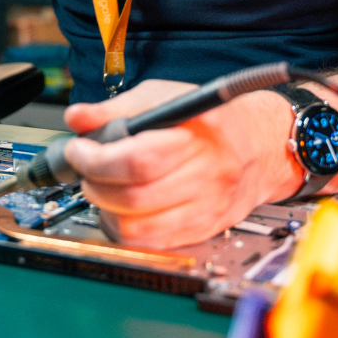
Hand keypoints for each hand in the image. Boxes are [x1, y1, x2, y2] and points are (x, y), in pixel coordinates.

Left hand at [63, 79, 301, 249]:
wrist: (260, 144)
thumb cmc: (210, 117)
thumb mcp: (163, 95)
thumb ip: (116, 107)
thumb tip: (77, 117)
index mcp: (197, 135)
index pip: (137, 160)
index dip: (97, 159)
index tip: (78, 150)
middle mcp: (205, 176)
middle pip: (134, 197)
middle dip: (95, 184)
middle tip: (84, 168)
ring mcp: (206, 208)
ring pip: (140, 228)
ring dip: (106, 210)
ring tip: (100, 188)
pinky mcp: (204, 229)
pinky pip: (154, 242)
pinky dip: (127, 229)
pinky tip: (120, 208)